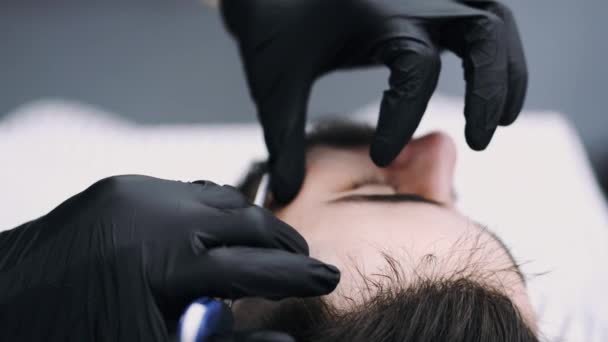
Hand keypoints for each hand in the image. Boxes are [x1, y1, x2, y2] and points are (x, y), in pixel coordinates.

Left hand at [0, 175, 338, 340]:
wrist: (3, 301)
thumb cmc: (78, 337)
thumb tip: (285, 341)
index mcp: (165, 264)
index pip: (254, 267)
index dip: (298, 277)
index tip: (329, 278)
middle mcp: (156, 215)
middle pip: (247, 221)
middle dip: (283, 243)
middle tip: (305, 261)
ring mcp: (138, 192)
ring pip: (222, 198)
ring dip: (251, 222)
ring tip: (269, 246)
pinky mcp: (123, 185)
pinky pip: (187, 190)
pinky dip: (214, 209)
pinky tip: (219, 230)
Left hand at [221, 0, 526, 202]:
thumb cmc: (271, 28)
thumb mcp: (276, 85)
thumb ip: (284, 141)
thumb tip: (285, 196)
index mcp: (376, 15)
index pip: (416, 71)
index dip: (403, 121)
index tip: (381, 158)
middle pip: (483, 33)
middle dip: (489, 91)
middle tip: (480, 142)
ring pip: (494, 20)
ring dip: (505, 70)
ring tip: (498, 120)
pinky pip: (480, 15)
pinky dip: (492, 51)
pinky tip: (483, 86)